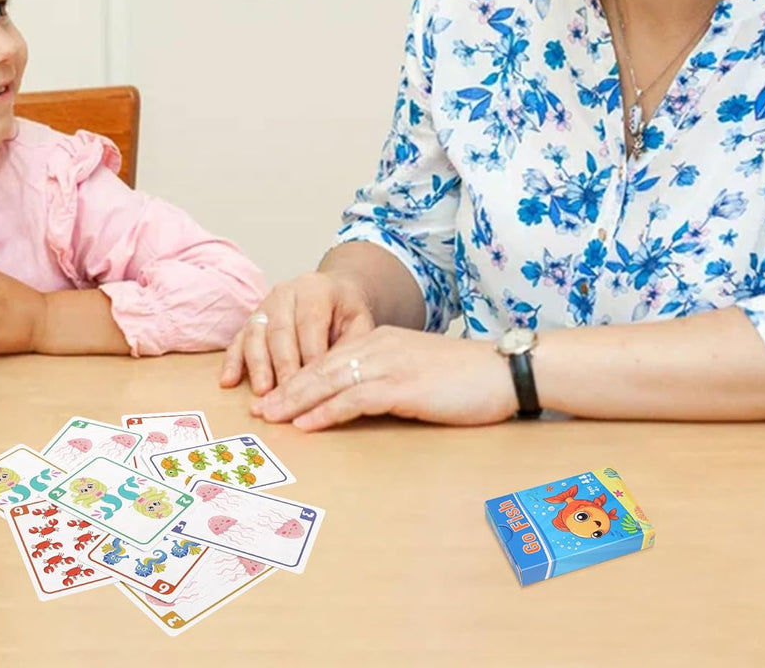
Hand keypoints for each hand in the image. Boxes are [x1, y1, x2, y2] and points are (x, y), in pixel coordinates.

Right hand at [219, 272, 375, 394]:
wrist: (332, 293)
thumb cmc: (346, 312)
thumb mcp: (359, 322)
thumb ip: (351, 345)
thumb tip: (341, 375)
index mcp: (314, 289)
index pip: (310, 324)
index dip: (310, 355)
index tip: (313, 385)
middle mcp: (285, 292)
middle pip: (280, 331)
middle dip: (283, 366)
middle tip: (286, 395)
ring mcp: (264, 305)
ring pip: (256, 334)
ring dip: (257, 366)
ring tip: (262, 392)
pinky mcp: (251, 319)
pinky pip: (238, 339)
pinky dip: (232, 361)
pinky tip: (229, 381)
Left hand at [250, 325, 517, 430]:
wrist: (504, 370)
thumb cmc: (467, 378)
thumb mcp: (419, 370)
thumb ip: (389, 377)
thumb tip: (361, 398)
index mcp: (382, 340)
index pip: (330, 358)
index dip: (300, 377)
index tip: (276, 394)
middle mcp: (379, 346)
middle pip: (320, 367)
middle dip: (287, 388)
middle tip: (259, 407)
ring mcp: (389, 364)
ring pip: (329, 381)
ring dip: (296, 400)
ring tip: (270, 416)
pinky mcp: (401, 386)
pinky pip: (353, 399)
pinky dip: (325, 412)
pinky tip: (306, 424)